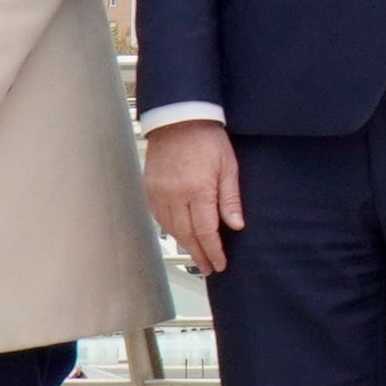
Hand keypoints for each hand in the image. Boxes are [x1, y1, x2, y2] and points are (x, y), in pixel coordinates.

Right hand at [143, 118, 244, 272]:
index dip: (213, 250)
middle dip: (199, 254)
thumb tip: (235, 226)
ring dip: (184, 244)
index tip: (220, 263)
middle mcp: (175, 194)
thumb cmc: (208, 139)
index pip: (205, 231)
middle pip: (187, 234)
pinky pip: (159, 216)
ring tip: (197, 255)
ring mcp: (159, 192)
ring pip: (171, 228)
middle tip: (208, 267)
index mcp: (198, 189)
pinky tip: (179, 234)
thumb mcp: (228, 166)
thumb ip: (230, 198)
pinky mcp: (150, 187)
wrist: (180, 118)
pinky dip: (170, 229)